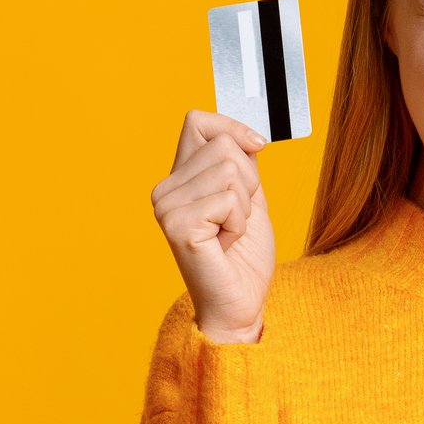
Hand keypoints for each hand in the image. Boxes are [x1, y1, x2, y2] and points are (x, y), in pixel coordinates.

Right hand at [151, 110, 274, 342]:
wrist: (239, 303)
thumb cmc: (243, 256)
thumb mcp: (248, 197)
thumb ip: (241, 164)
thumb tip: (247, 135)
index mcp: (178, 179)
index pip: (198, 121)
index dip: (232, 127)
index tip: (258, 146)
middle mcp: (165, 190)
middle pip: (224, 146)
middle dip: (247, 181)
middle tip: (235, 218)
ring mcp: (167, 207)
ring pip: (230, 170)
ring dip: (244, 206)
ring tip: (229, 232)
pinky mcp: (179, 225)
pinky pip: (229, 199)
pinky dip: (239, 223)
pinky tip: (225, 244)